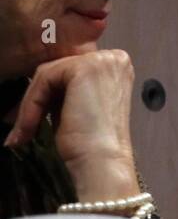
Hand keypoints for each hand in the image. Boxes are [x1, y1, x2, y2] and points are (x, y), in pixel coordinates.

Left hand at [3, 49, 139, 200]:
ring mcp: (101, 60)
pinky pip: (44, 79)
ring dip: (30, 105)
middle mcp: (114, 57)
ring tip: (23, 132)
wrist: (102, 160)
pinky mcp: (85, 68)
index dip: (48, 93)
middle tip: (20, 127)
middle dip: (36, 98)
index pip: (70, 70)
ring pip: (47, 73)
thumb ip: (66, 87)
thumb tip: (35, 83)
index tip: (30, 117)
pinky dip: (31, 105)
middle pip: (58, 69)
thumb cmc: (92, 140)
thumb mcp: (79, 104)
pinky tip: (29, 126)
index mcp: (117, 65)